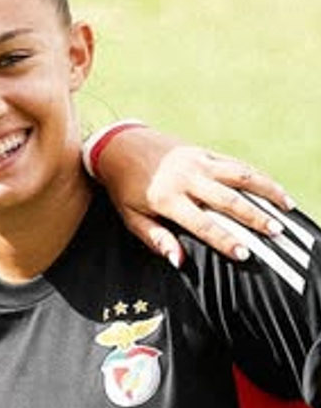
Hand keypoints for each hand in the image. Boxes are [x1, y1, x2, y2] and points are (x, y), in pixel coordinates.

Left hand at [93, 126, 292, 268]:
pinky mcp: (205, 152)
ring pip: (241, 176)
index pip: (203, 224)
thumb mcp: (130, 217)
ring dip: (267, 191)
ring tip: (286, 208)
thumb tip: (178, 260)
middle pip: (229, 200)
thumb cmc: (124, 188)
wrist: (120, 147)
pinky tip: (271, 188)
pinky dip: (257, 176)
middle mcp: (187, 179)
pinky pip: (237, 164)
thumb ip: (155, 238)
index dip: (225, 240)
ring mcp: (199, 162)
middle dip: (254, 218)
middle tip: (275, 233)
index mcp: (167, 199)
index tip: (244, 253)